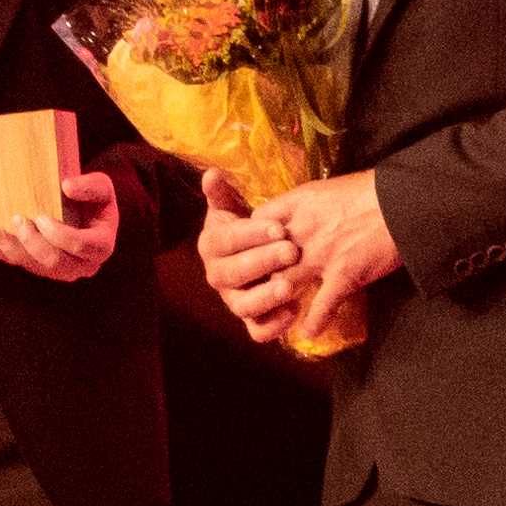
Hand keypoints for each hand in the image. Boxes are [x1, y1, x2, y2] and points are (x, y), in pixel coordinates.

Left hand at [0, 168, 122, 283]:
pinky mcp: (45, 269)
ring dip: (14, 250)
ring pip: (37, 268)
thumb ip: (89, 186)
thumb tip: (66, 186)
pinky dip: (5, 258)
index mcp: (100, 246)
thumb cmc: (95, 200)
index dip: (58, 234)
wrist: (88, 213)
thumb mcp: (101, 187)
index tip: (41, 216)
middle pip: (55, 262)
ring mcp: (63, 270)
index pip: (80, 246)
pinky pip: (24, 266)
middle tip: (17, 219)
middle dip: (32, 242)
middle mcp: (83, 265)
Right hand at [192, 169, 283, 324]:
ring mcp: (233, 301)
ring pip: (242, 307)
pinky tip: (295, 311)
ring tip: (291, 287)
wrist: (260, 251)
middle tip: (292, 251)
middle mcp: (217, 276)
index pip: (225, 240)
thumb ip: (223, 193)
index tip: (279, 227)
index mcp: (211, 246)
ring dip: (266, 297)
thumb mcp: (235, 205)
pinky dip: (274, 326)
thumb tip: (211, 174)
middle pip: (232, 274)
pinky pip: (258, 331)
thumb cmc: (250, 226)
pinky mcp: (252, 320)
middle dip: (263, 262)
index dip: (250, 235)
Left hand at [207, 169, 402, 338]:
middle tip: (258, 286)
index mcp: (300, 202)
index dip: (254, 236)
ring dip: (279, 299)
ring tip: (277, 312)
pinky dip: (314, 321)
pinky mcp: (344, 274)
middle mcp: (304, 228)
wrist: (406, 201)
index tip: (257, 247)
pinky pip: (322, 305)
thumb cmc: (375, 190)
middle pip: (265, 256)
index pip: (259, 221)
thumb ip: (311, 204)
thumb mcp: (331, 188)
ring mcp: (322, 254)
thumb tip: (302, 215)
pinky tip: (309, 332)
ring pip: (284, 283)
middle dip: (260, 273)